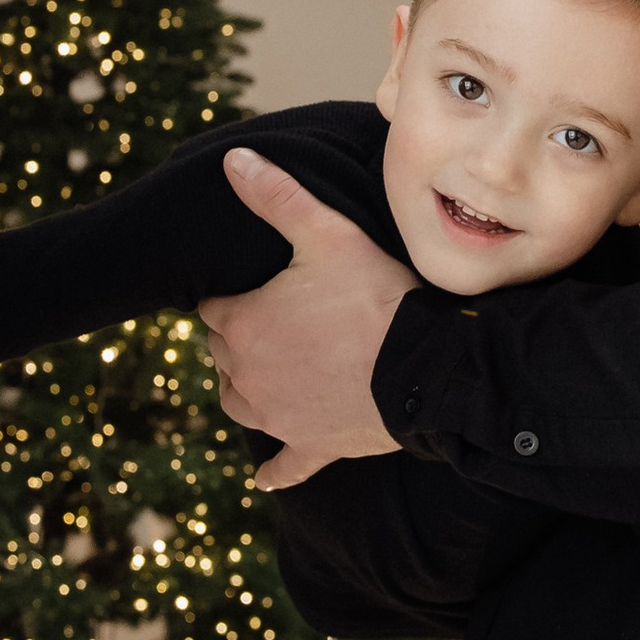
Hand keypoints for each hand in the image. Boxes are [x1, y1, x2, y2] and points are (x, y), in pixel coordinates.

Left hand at [199, 149, 414, 490]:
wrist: (427, 366)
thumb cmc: (376, 294)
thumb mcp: (326, 232)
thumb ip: (275, 197)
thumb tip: (233, 160)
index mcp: (242, 325)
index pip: (213, 309)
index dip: (236, 296)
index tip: (262, 288)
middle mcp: (247, 378)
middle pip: (224, 355)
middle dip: (242, 338)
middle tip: (282, 319)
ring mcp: (279, 418)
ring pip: (240, 405)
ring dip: (249, 388)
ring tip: (271, 371)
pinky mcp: (312, 447)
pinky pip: (286, 466)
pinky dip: (277, 470)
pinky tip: (266, 478)